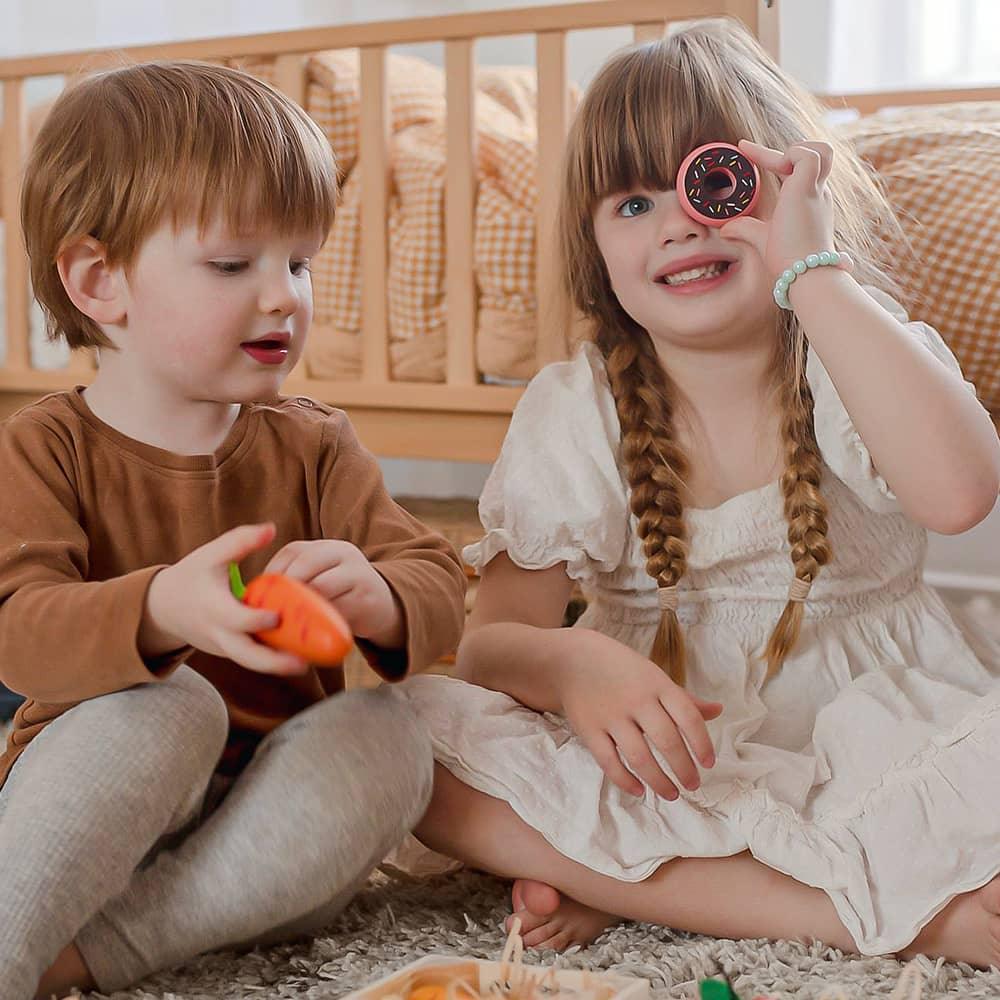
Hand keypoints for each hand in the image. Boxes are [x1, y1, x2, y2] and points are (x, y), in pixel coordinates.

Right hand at [144, 523, 307, 675]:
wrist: (164, 606)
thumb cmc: (192, 575)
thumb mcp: (211, 554)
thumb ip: (241, 541)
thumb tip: (271, 529)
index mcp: (213, 607)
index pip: (234, 619)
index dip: (254, 620)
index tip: (277, 618)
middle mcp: (218, 632)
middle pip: (244, 654)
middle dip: (272, 661)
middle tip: (302, 663)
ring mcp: (223, 646)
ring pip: (250, 663)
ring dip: (277, 666)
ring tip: (307, 665)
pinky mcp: (229, 652)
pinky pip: (251, 660)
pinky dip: (272, 662)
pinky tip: (299, 659)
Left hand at [263, 539, 403, 647]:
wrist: (381, 605)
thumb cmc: (340, 595)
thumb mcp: (320, 579)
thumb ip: (296, 584)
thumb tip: (254, 602)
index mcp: (326, 547)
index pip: (293, 551)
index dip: (274, 571)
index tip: (260, 595)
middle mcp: (343, 553)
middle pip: (307, 563)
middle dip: (286, 586)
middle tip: (271, 610)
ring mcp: (359, 573)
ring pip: (323, 585)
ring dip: (302, 605)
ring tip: (289, 622)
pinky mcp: (368, 597)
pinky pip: (339, 608)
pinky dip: (322, 621)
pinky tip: (312, 631)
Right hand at [558, 630, 721, 799]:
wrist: (573, 660)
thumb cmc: (621, 670)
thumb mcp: (654, 676)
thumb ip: (684, 698)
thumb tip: (717, 711)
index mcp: (657, 684)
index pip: (688, 717)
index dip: (702, 744)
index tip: (708, 764)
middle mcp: (636, 700)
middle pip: (667, 741)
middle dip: (684, 769)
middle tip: (693, 785)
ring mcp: (611, 716)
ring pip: (640, 757)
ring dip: (659, 781)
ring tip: (672, 794)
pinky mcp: (589, 729)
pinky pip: (609, 762)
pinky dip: (625, 780)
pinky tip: (639, 790)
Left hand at [720, 139, 850, 279]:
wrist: (804, 272)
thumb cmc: (789, 261)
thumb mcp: (763, 238)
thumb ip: (746, 229)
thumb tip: (725, 229)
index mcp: (808, 202)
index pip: (798, 170)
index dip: (774, 158)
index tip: (744, 149)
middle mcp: (817, 193)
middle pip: (819, 155)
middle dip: (793, 150)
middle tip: (756, 156)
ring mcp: (815, 189)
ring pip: (821, 150)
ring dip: (797, 149)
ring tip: (772, 166)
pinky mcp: (808, 188)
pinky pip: (808, 155)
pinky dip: (792, 155)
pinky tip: (777, 170)